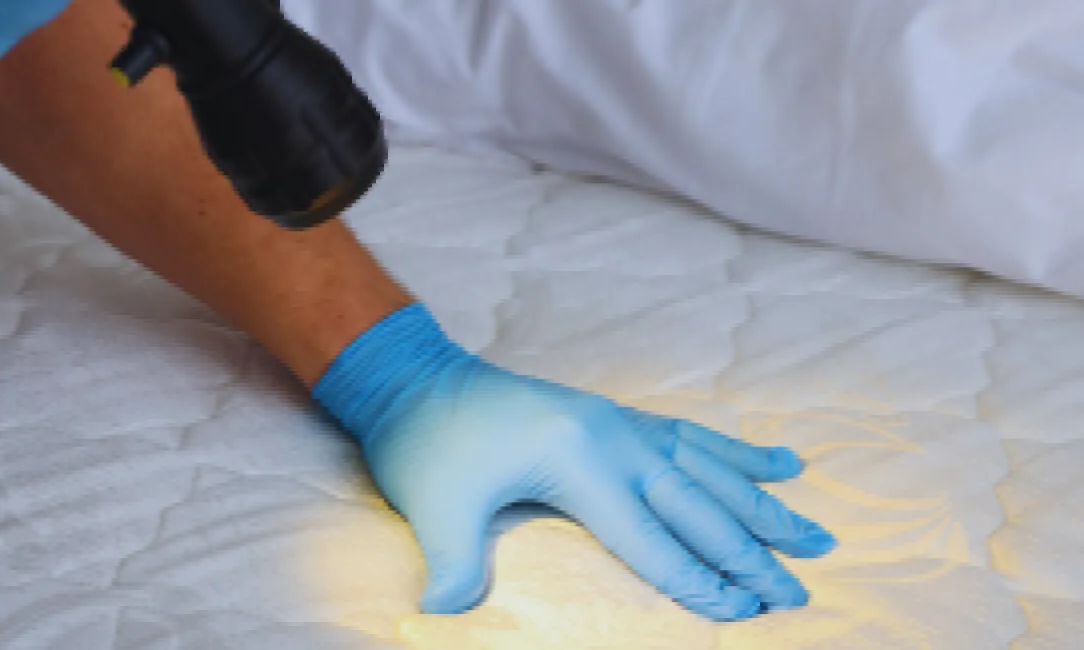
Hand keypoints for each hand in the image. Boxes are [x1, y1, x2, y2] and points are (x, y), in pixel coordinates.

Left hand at [314, 305, 835, 619]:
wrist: (415, 377)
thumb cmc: (426, 444)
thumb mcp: (435, 509)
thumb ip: (452, 564)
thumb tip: (441, 614)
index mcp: (577, 459)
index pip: (651, 538)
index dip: (697, 581)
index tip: (743, 613)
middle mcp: (613, 436)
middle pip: (697, 505)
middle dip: (751, 553)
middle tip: (800, 593)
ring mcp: (620, 422)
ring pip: (709, 469)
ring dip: (764, 506)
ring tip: (817, 538)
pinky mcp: (616, 417)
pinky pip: (692, 438)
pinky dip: (739, 454)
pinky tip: (785, 462)